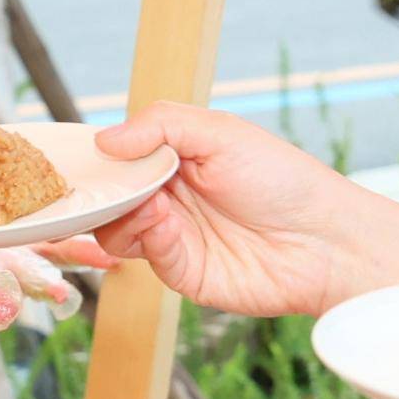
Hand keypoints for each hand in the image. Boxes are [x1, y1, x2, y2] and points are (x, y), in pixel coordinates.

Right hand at [88, 104, 398, 318]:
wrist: (327, 243)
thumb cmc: (284, 179)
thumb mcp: (222, 133)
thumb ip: (161, 126)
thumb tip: (104, 139)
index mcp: (176, 157)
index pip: (120, 155)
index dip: (97, 155)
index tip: (72, 153)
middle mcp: (169, 196)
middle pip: (109, 195)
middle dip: (97, 189)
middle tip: (94, 182)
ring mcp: (173, 236)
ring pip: (115, 228)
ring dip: (121, 213)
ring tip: (149, 201)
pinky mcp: (182, 272)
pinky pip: (145, 254)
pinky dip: (148, 236)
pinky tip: (166, 220)